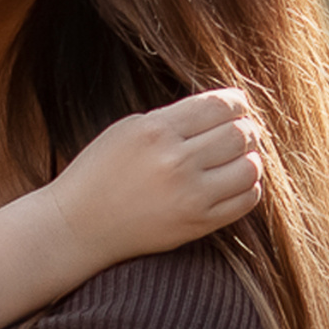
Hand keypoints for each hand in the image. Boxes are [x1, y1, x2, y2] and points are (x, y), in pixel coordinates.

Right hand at [51, 87, 262, 262]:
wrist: (78, 226)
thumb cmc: (99, 173)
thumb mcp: (128, 130)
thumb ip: (173, 118)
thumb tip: (222, 111)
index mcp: (155, 131)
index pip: (219, 106)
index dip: (237, 102)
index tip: (238, 105)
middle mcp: (176, 162)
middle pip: (239, 134)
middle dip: (247, 129)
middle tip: (242, 131)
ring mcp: (190, 196)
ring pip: (250, 168)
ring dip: (251, 159)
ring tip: (238, 158)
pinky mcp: (198, 224)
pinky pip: (246, 200)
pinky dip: (248, 187)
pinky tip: (234, 183)